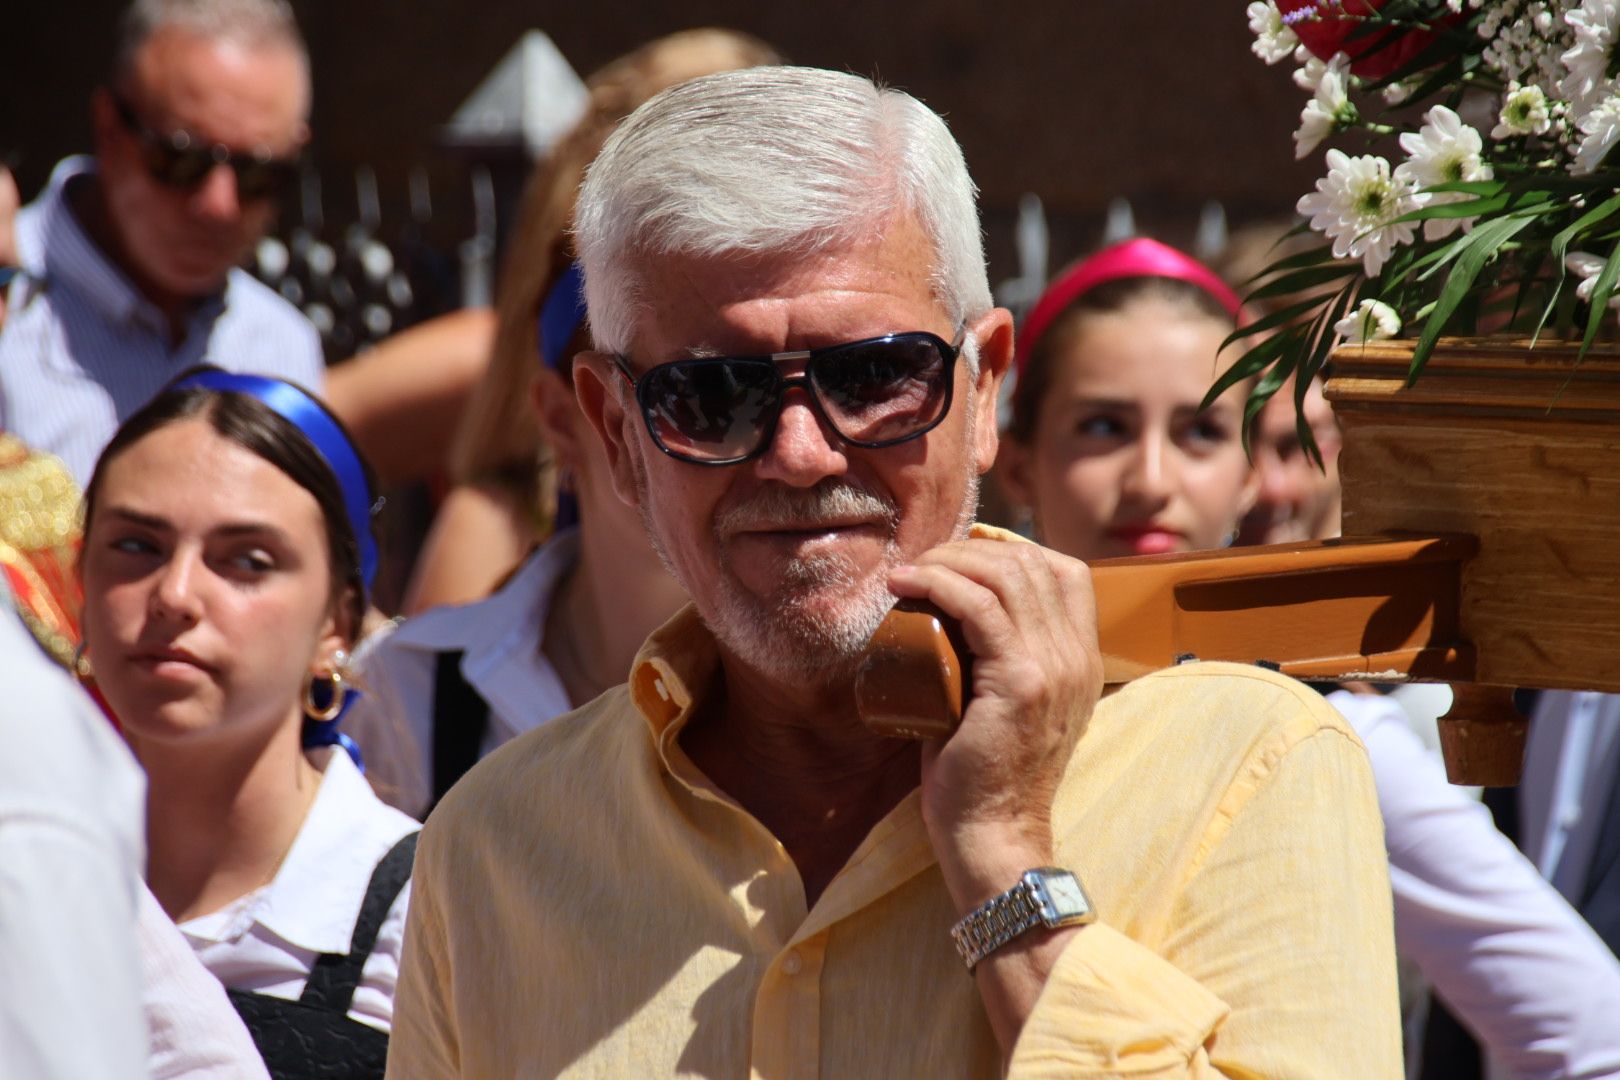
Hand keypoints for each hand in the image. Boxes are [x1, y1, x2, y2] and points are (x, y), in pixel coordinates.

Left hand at [886, 538, 1101, 907]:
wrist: (992, 833)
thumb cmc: (980, 773)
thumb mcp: (1004, 704)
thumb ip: (1000, 664)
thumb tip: (949, 620)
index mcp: (1082, 660)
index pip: (1066, 572)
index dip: (1012, 550)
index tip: (961, 560)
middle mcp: (1077, 657)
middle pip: (1032, 563)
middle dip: (970, 550)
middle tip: (922, 564)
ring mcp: (1055, 667)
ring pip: (1006, 575)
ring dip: (949, 560)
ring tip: (910, 572)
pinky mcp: (1021, 681)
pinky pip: (979, 606)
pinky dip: (938, 583)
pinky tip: (906, 584)